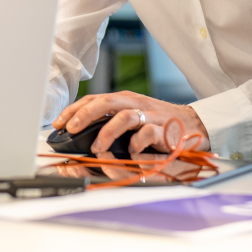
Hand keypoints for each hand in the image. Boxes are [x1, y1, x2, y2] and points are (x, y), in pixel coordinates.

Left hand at [54, 91, 208, 159]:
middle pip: (105, 101)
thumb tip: (80, 135)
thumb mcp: (131, 118)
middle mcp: (135, 103)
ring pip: (124, 116)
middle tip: (70, 129)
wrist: (193, 125)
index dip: (74, 110)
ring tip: (96, 147)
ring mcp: (150, 114)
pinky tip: (130, 152)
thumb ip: (110, 122)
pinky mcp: (164, 128)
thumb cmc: (156, 124)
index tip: (58, 123)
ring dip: (107, 132)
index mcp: (124, 100)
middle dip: (84, 115)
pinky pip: (147, 133)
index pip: (94, 99)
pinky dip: (136, 144)